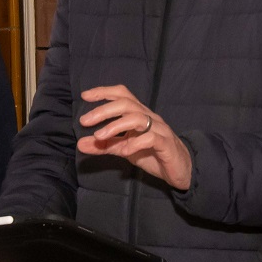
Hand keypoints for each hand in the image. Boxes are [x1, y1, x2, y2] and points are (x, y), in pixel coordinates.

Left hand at [76, 85, 192, 190]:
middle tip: (84, 121)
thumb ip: (104, 145)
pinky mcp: (166, 144)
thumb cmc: (152, 154)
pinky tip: (125, 151)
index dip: (104, 91)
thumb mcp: (124, 149)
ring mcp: (159, 129)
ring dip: (115, 126)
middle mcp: (149, 117)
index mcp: (138, 114)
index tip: (85, 96)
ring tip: (100, 136)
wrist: (179, 169)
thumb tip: (81, 143)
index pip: (122, 94)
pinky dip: (135, 143)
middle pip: (126, 104)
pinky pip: (151, 138)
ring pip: (137, 118)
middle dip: (104, 110)